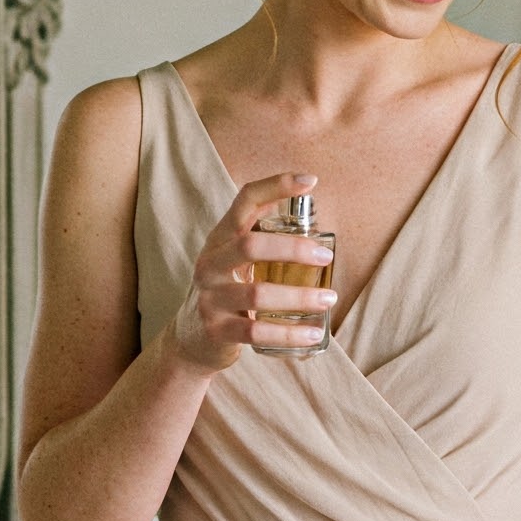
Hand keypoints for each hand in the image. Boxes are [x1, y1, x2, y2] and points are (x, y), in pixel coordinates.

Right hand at [165, 171, 337, 372]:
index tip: (309, 180)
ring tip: (329, 299)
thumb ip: (260, 231)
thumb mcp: (234, 256)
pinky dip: (289, 333)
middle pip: (250, 245)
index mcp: (220, 239)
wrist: (191, 340)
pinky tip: (313, 334)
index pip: (244, 202)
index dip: (275, 186)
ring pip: (257, 293)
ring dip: (300, 297)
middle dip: (293, 248)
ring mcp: (210, 297)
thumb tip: (303, 195)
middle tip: (326, 256)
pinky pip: (256, 332)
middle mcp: (210, 263)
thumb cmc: (226, 290)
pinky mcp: (217, 330)